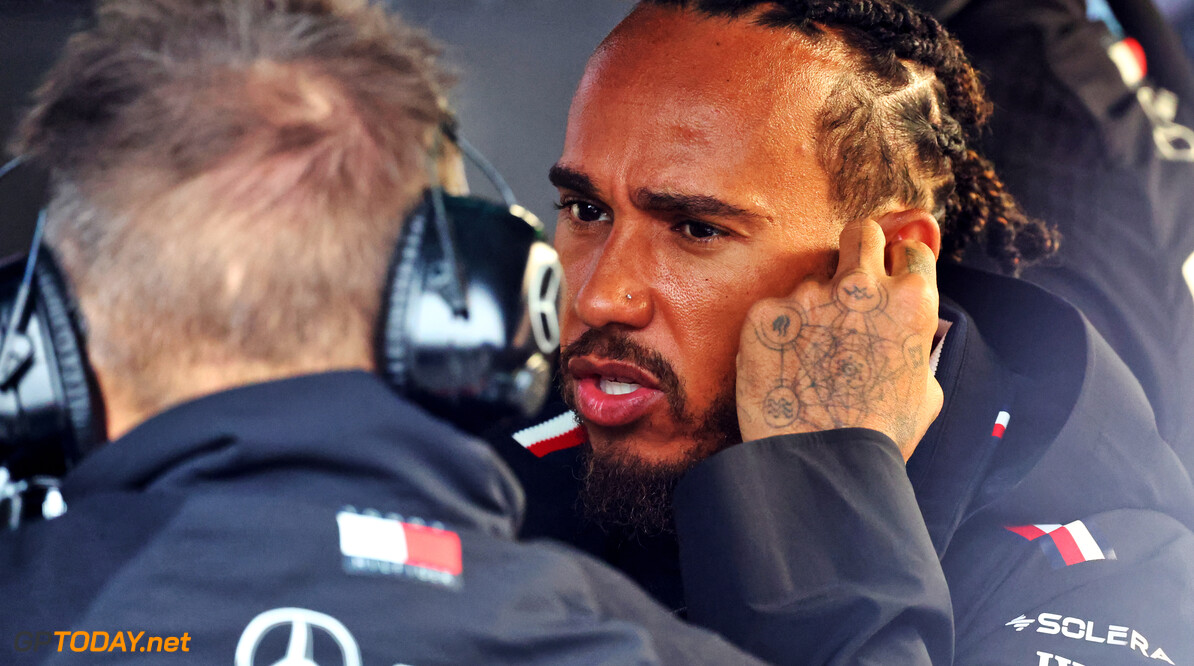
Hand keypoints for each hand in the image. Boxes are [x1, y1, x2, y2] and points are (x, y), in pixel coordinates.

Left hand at [735, 218, 942, 459]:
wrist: (820, 462)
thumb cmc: (878, 435)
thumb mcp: (926, 388)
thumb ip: (918, 345)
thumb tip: (910, 331)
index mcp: (910, 300)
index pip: (910, 251)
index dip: (899, 268)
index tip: (888, 282)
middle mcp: (861, 286)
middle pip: (862, 232)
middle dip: (860, 246)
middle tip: (849, 279)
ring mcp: (809, 296)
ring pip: (812, 280)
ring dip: (814, 309)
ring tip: (811, 360)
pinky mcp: (766, 314)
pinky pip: (775, 312)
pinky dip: (778, 335)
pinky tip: (784, 370)